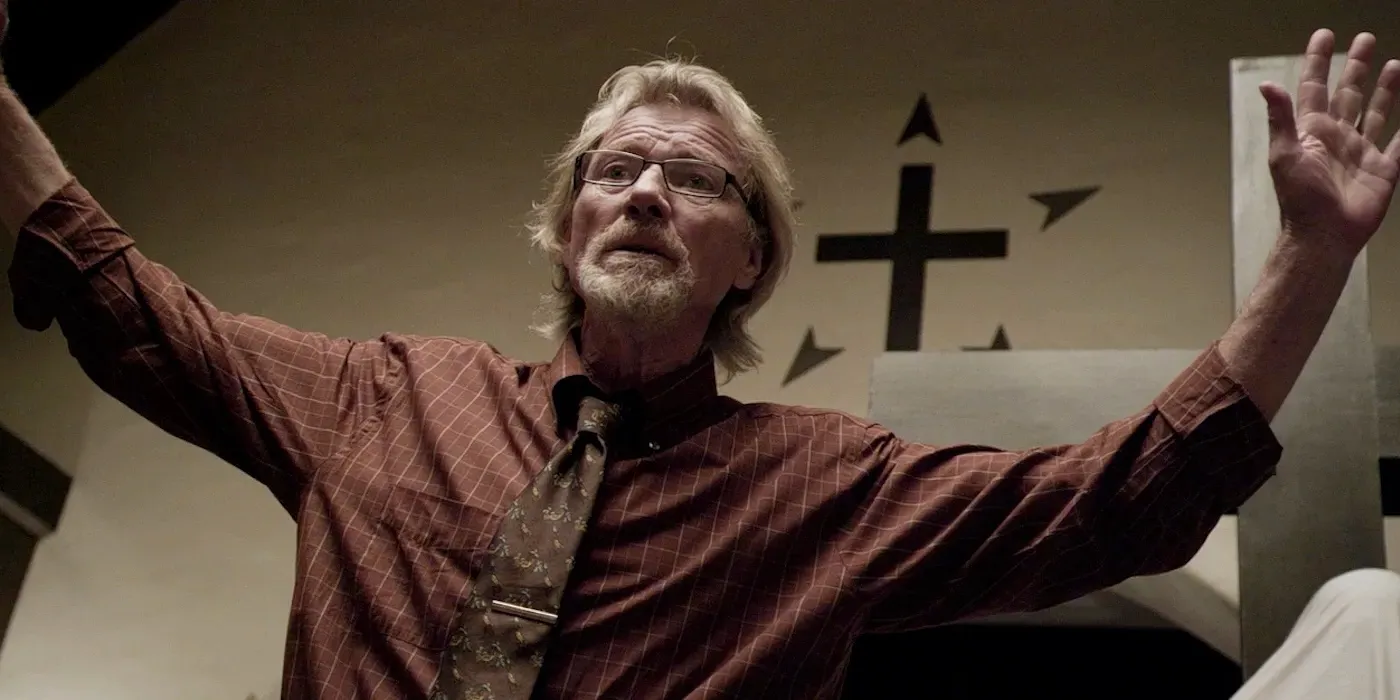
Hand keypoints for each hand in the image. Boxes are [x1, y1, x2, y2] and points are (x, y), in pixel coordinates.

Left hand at [1260, 29, 1399, 256]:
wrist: (1323, 235)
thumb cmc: (1299, 199)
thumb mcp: (1284, 155)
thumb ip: (1280, 118)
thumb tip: (1266, 85)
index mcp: (1312, 131)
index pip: (1315, 87)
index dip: (1318, 61)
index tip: (1324, 36)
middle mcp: (1337, 136)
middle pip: (1348, 92)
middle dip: (1356, 66)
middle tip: (1365, 39)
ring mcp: (1361, 151)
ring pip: (1375, 111)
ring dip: (1384, 88)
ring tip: (1393, 63)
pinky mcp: (1383, 169)